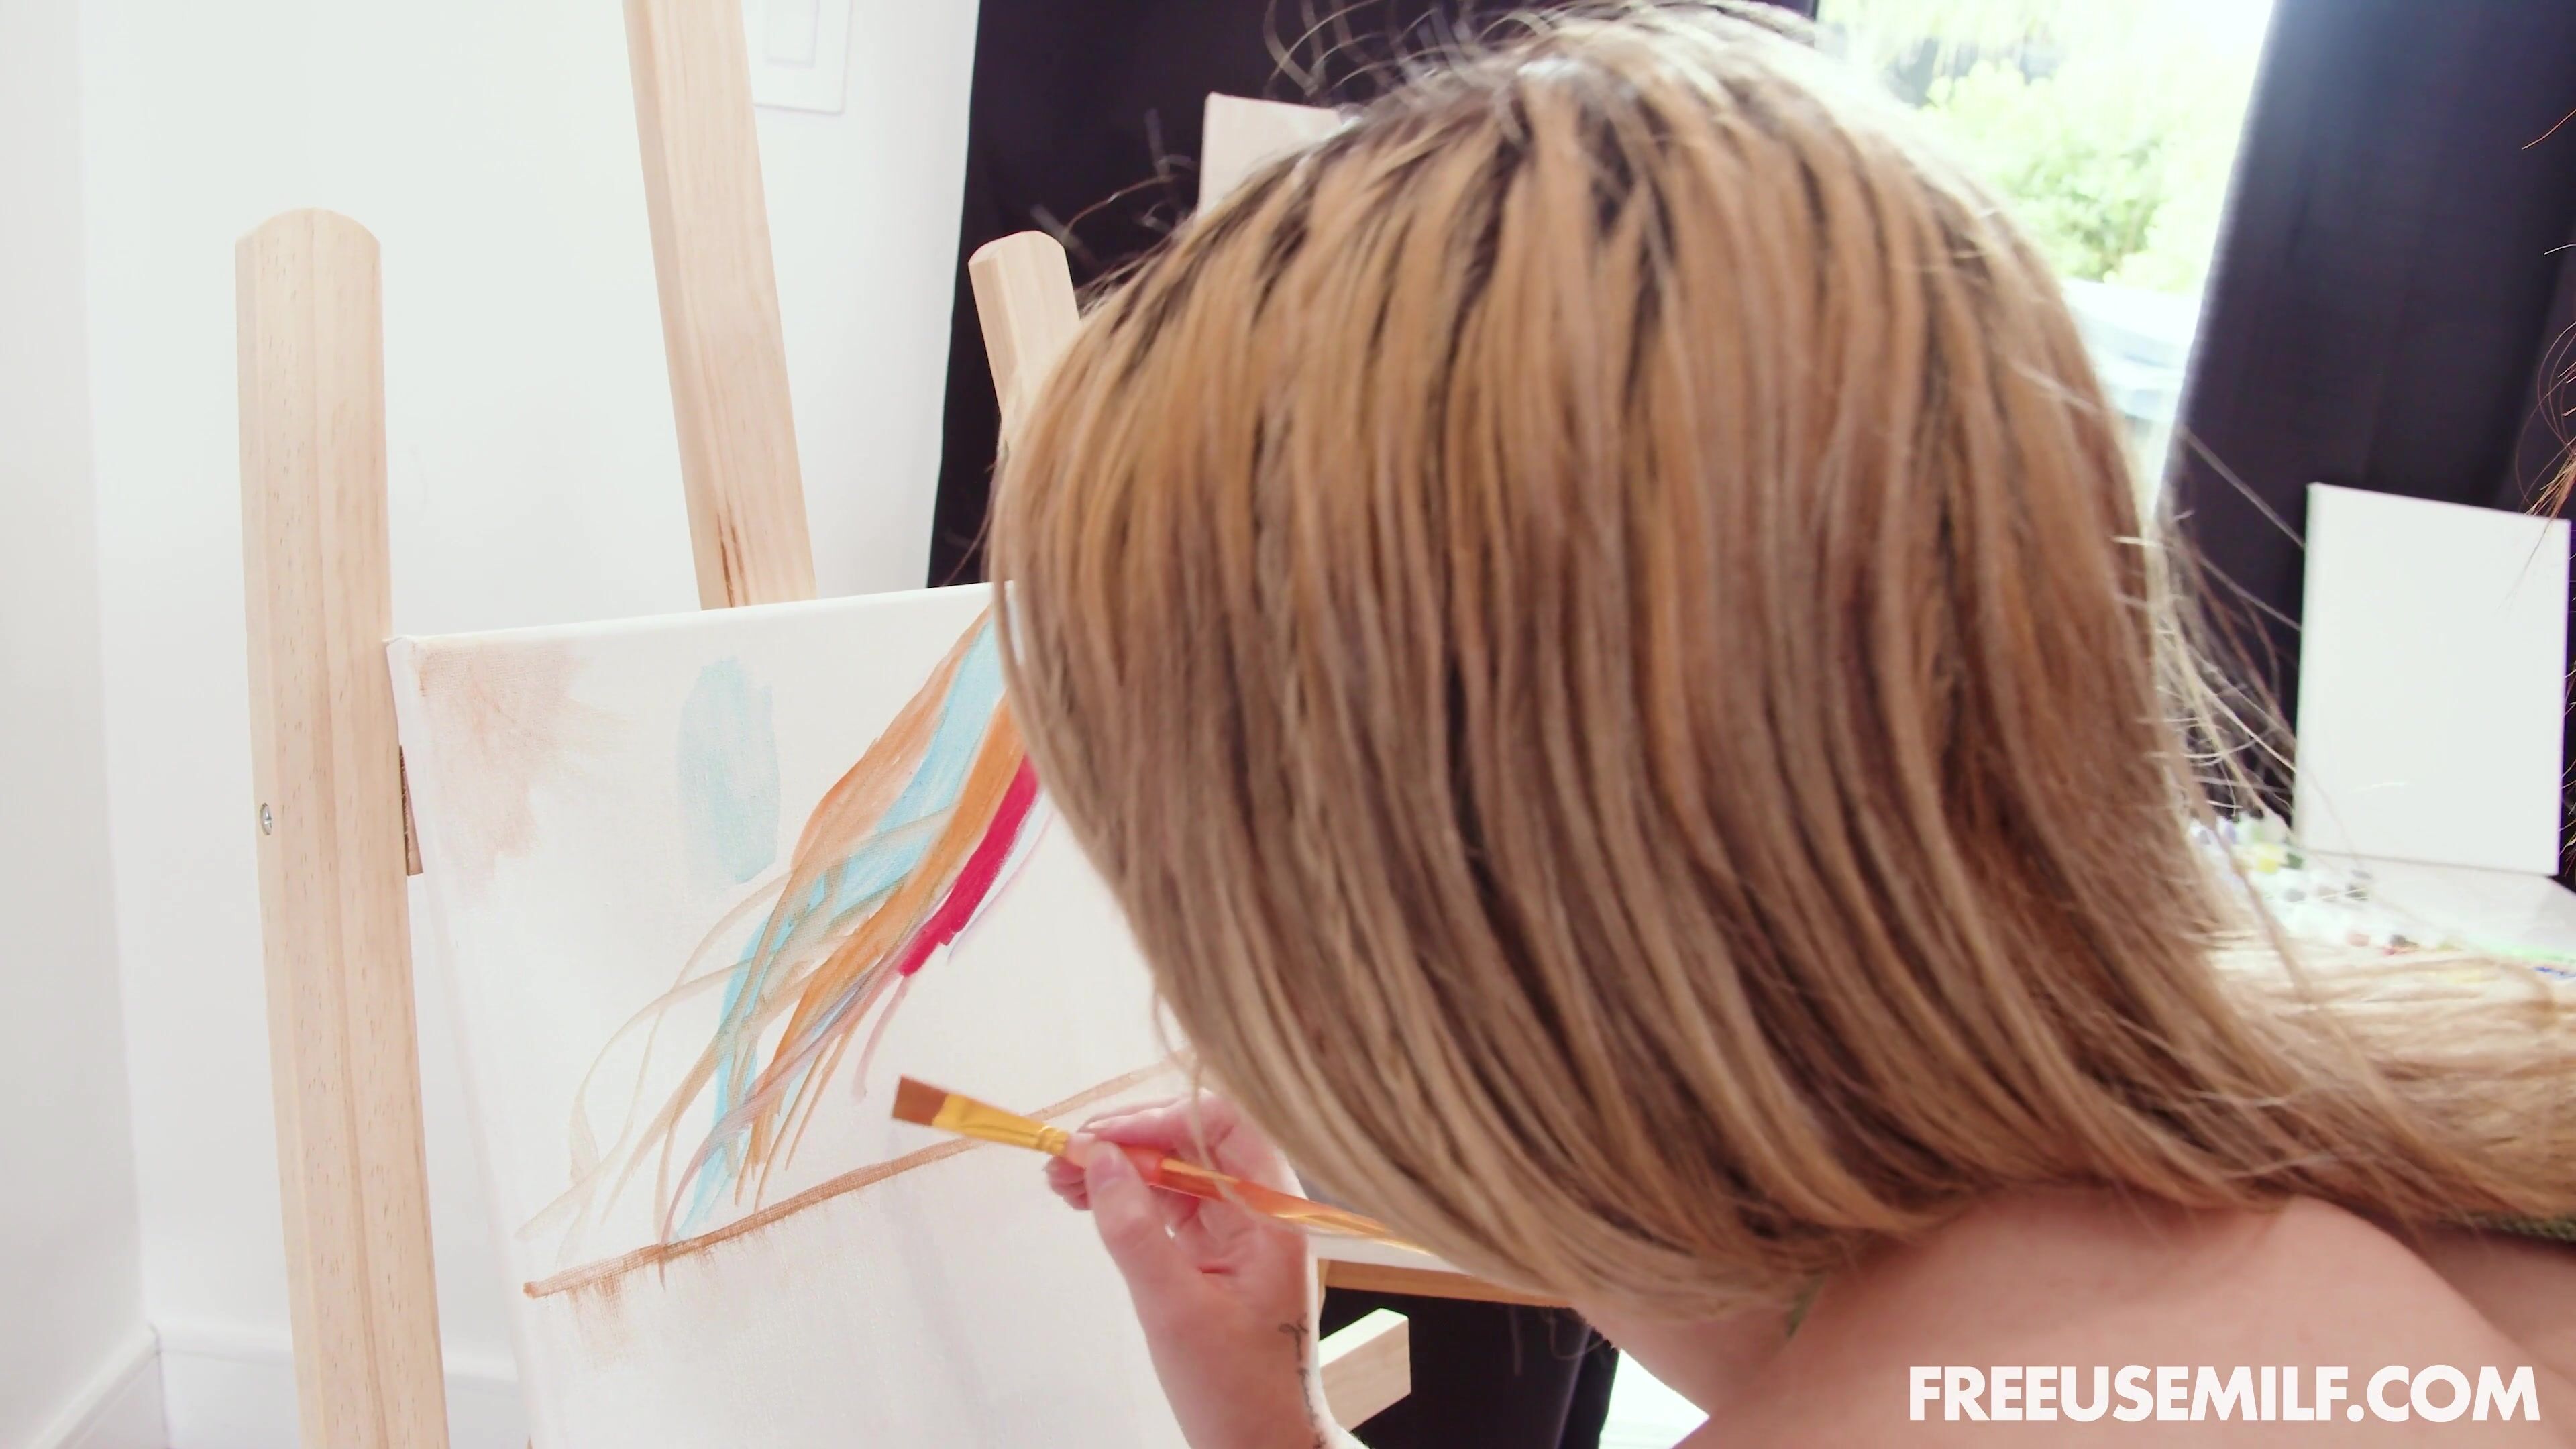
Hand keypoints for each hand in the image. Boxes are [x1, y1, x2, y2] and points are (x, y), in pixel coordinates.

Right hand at [1046, 1095, 1333, 1448]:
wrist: (1262, 1445)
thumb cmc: (1234, 1387)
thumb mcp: (1175, 1310)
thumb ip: (1135, 1231)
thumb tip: (1096, 1159)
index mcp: (1273, 1211)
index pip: (1219, 1124)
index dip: (1154, 1120)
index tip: (1094, 1140)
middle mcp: (1261, 1206)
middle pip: (1192, 1140)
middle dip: (1126, 1141)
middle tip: (1061, 1157)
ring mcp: (1239, 1226)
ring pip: (1176, 1168)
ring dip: (1119, 1166)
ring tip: (1059, 1178)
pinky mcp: (1216, 1248)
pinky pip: (1170, 1202)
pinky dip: (1128, 1196)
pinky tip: (1086, 1199)